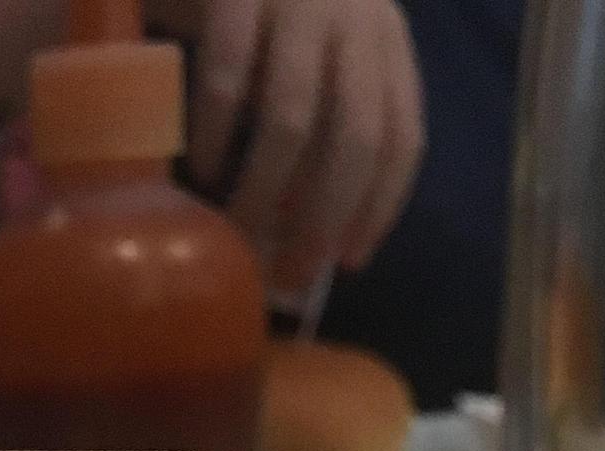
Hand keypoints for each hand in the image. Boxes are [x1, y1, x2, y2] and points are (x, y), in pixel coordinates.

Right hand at [180, 0, 425, 291]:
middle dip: (323, 219)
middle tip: (289, 270)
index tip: (349, 260)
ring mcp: (297, 0)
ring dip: (264, 193)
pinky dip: (214, 137)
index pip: (404, 134)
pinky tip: (201, 170)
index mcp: (385, 36)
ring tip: (237, 232)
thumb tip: (313, 226)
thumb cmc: (264, 4)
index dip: (381, 206)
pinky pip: (228, 81)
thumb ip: (328, 114)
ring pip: (293, 122)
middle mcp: (355, 14)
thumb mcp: (317, 49)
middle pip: (355, 139)